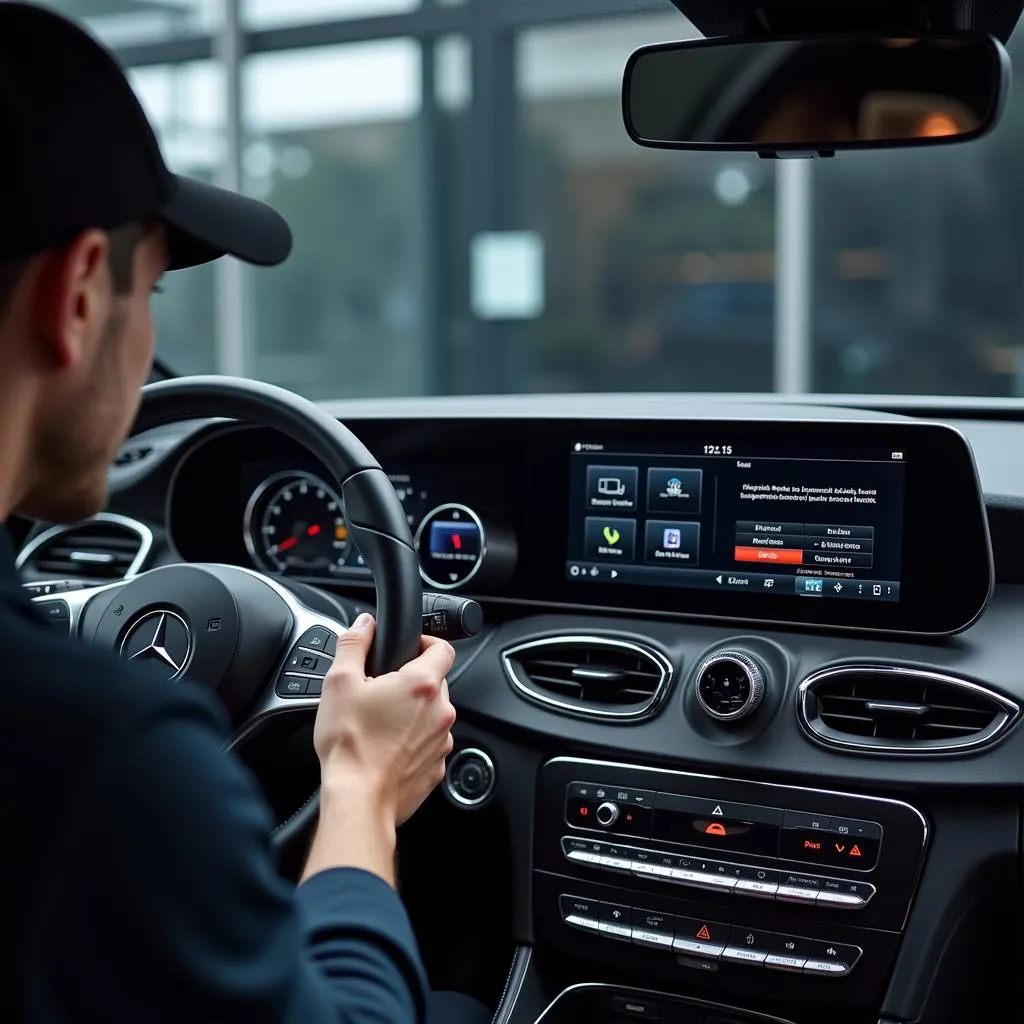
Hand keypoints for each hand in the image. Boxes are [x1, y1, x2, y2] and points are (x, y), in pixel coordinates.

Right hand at [313, 613, 456, 825]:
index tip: (410, 648)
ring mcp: (441, 741)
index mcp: (422, 684)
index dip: (426, 642)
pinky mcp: (436, 767)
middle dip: (412, 682)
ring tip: (380, 723)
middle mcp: (441, 711)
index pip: (443, 648)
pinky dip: (413, 742)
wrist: (358, 799)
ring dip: (413, 714)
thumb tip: (364, 624)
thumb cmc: (349, 745)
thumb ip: (354, 644)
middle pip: (436, 682)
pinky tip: (386, 748)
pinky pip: (429, 744)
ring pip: (433, 715)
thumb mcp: (339, 683)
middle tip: (382, 690)